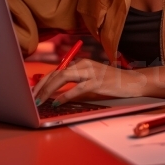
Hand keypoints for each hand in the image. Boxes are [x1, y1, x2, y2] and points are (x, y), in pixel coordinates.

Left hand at [32, 59, 146, 105]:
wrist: (132, 82)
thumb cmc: (112, 82)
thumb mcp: (92, 79)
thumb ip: (76, 82)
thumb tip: (55, 92)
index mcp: (82, 62)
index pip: (57, 70)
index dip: (44, 81)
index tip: (34, 91)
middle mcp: (84, 64)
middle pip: (57, 73)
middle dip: (42, 86)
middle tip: (32, 98)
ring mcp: (91, 72)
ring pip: (63, 78)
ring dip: (49, 90)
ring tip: (40, 100)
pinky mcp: (97, 82)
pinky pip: (76, 89)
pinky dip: (64, 96)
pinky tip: (57, 102)